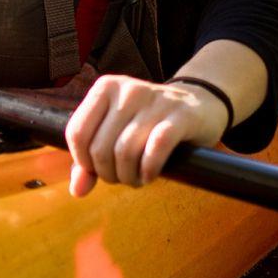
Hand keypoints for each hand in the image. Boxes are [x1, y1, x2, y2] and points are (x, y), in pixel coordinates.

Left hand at [63, 74, 231, 197]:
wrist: (200, 104)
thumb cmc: (149, 123)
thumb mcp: (116, 132)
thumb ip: (91, 159)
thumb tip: (77, 190)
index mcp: (105, 87)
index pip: (77, 132)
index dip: (83, 161)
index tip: (97, 170)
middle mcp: (127, 90)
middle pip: (101, 147)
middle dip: (108, 174)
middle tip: (122, 177)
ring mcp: (155, 100)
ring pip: (125, 151)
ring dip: (128, 176)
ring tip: (136, 179)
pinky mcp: (181, 115)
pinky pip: (156, 147)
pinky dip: (149, 169)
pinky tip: (150, 175)